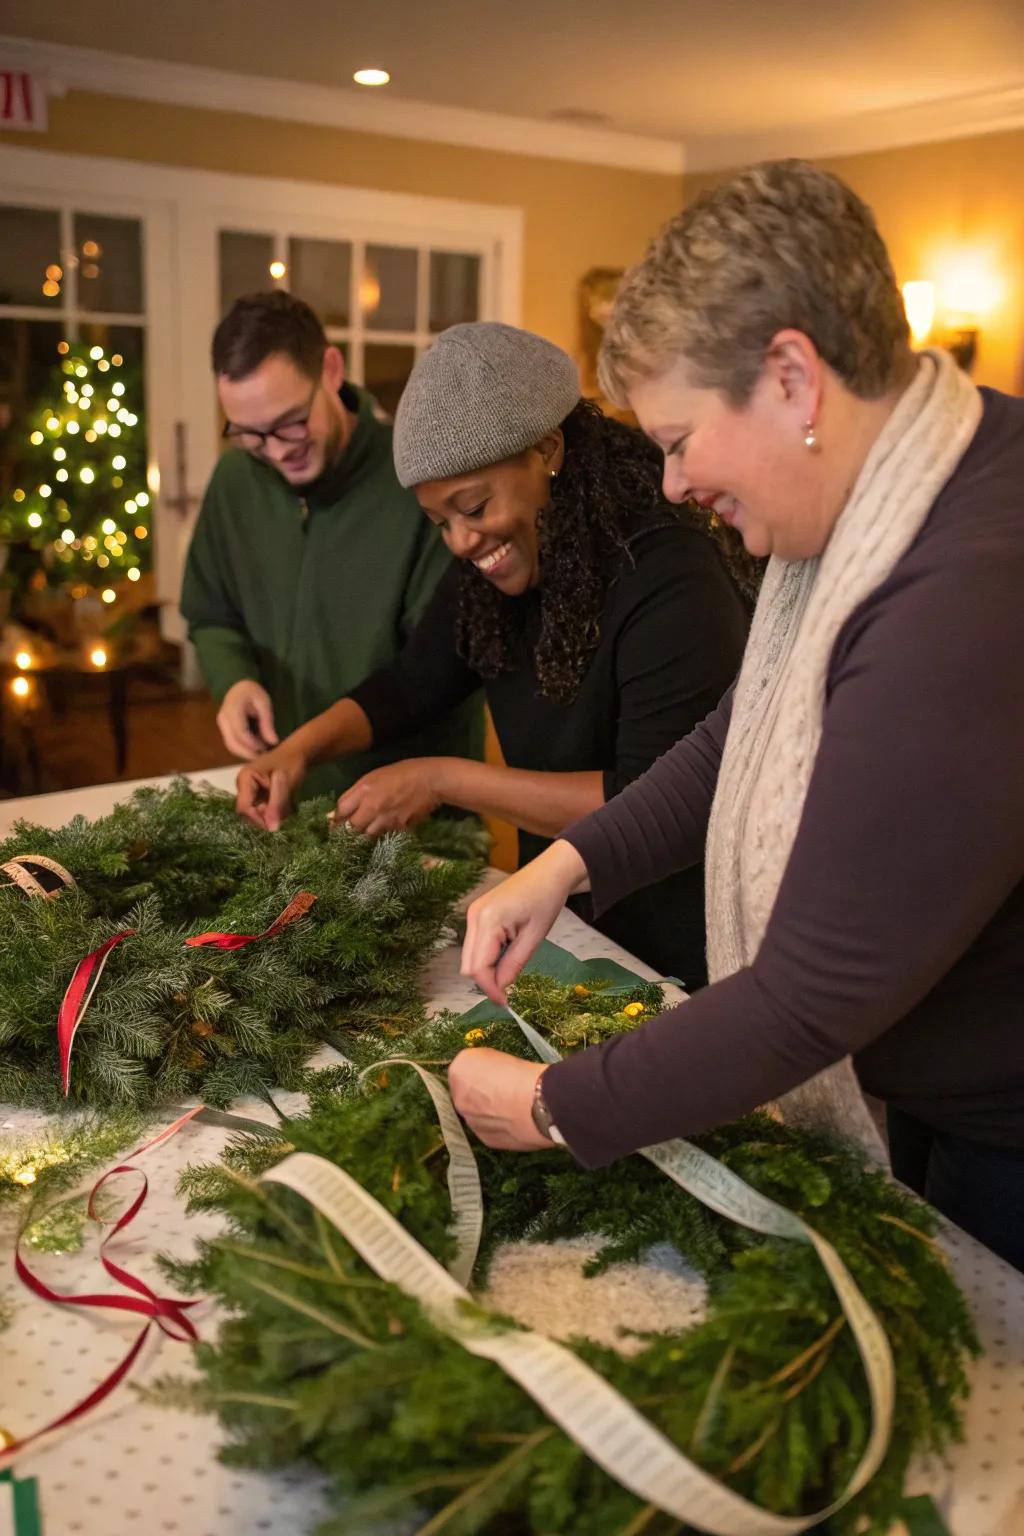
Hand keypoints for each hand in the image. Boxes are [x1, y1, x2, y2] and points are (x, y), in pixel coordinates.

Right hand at [217, 680, 278, 759]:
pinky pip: (231, 743)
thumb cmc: (252, 692)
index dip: (253, 743)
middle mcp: (223, 718)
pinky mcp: (224, 729)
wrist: (238, 686)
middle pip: (232, 743)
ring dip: (245, 753)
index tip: (266, 748)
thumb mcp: (264, 703)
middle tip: (264, 757)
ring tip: (261, 753)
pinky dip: (243, 749)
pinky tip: (255, 749)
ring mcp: (221, 725)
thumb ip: (267, 722)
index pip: (241, 732)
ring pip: (230, 745)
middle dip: (248, 753)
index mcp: (232, 709)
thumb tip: (273, 742)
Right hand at [235, 743, 306, 830]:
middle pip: (248, 814)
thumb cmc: (291, 764)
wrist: (296, 754)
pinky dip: (274, 811)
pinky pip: (262, 810)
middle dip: (265, 818)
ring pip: (257, 814)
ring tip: (286, 805)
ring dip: (272, 815)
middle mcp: (242, 786)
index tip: (274, 825)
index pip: (244, 808)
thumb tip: (271, 829)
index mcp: (245, 779)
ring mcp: (248, 791)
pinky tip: (284, 804)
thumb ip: (276, 806)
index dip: (258, 820)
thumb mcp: (286, 785)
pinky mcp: (256, 795)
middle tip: (283, 813)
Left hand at [333, 758, 447, 837]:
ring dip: (362, 839)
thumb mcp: (375, 776)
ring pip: (365, 837)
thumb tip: (342, 811)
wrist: (430, 780)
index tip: (337, 824)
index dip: (336, 819)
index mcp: (364, 790)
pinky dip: (380, 839)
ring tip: (363, 839)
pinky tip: (381, 836)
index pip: (341, 810)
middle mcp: (372, 806)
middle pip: (350, 828)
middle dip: (346, 833)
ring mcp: (386, 819)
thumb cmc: (402, 773)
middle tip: (346, 837)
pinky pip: (383, 838)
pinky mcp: (399, 829)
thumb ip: (357, 793)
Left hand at [447, 1048, 549, 1149]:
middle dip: (482, 1092)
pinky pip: (489, 1131)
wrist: (537, 1104)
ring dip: (489, 1111)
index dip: (481, 1068)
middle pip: (467, 1093)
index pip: (464, 1066)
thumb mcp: (498, 1054)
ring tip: (513, 1105)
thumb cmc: (522, 1075)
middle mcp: (458, 1097)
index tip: (494, 1070)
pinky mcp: (486, 1139)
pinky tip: (516, 1119)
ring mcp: (470, 1121)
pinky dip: (500, 1126)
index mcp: (459, 1069)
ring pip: (477, 1114)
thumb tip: (490, 1068)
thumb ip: (485, 1062)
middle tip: (504, 1088)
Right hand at [460, 840, 588, 1003]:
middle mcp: (474, 917)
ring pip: (469, 957)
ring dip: (487, 970)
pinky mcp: (477, 915)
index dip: (489, 988)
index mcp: (488, 920)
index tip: (505, 1003)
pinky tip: (506, 955)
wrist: (548, 872)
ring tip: (510, 970)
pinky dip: (487, 957)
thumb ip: (514, 964)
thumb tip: (500, 988)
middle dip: (486, 981)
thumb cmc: (546, 899)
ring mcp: (473, 914)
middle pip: (468, 964)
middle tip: (508, 993)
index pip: (478, 967)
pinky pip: (475, 945)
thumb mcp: (535, 936)